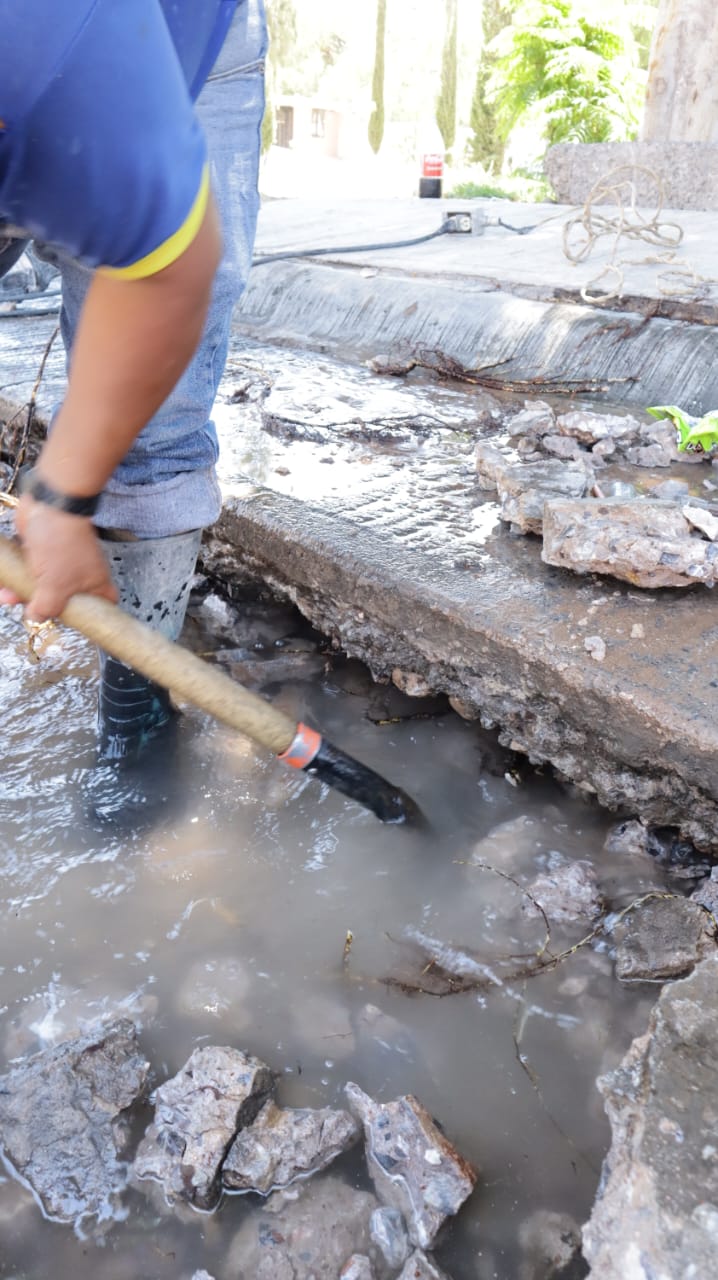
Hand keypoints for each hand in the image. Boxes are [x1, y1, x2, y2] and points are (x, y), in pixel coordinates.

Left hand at [0, 496, 117, 621]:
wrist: (46, 506)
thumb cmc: (62, 544)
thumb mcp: (54, 587)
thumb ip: (47, 608)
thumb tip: (37, 617)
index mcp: (95, 583)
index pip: (104, 604)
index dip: (91, 615)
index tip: (74, 622)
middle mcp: (81, 573)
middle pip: (65, 599)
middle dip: (43, 607)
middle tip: (28, 610)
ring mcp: (61, 562)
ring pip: (44, 585)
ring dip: (24, 593)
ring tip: (7, 596)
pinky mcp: (43, 551)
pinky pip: (30, 571)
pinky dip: (18, 578)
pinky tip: (5, 585)